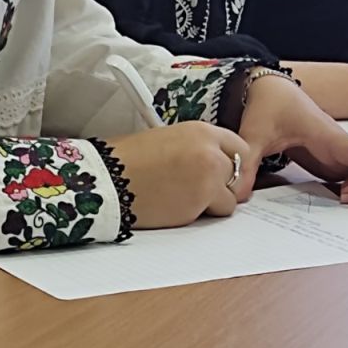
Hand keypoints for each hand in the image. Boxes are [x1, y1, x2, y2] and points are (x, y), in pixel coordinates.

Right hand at [111, 121, 250, 223]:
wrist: (107, 180)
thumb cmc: (127, 160)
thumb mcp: (168, 139)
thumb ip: (198, 149)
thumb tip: (218, 164)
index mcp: (202, 131)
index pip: (238, 147)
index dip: (232, 162)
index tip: (228, 171)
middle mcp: (211, 153)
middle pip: (240, 173)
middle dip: (227, 183)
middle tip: (206, 189)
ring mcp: (208, 180)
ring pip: (232, 198)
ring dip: (215, 202)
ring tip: (185, 197)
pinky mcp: (200, 204)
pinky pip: (214, 214)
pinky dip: (200, 215)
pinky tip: (177, 206)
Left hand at [238, 75, 347, 207]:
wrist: (270, 90)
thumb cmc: (268, 106)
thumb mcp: (253, 133)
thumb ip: (246, 163)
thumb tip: (237, 194)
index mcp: (328, 136)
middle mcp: (342, 143)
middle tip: (346, 199)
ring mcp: (342, 152)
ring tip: (341, 197)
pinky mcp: (336, 159)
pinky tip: (337, 197)